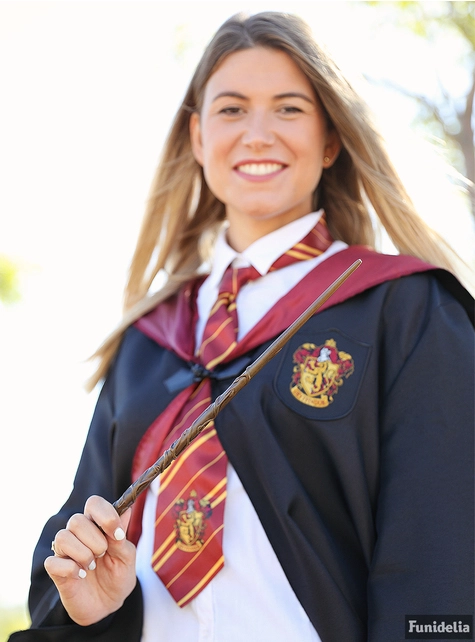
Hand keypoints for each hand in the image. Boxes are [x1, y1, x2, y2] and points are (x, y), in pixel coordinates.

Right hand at [44, 495, 136, 625]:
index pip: (93, 503)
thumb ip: (122, 537)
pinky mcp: (56, 570)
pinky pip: (53, 562)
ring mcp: (65, 551)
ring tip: (92, 566)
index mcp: (97, 525)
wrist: (108, 605)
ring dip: (83, 554)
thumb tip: (126, 510)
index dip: (105, 515)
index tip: (118, 534)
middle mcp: (78, 534)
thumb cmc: (118, 576)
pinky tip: (81, 576)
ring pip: (63, 537)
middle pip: (76, 520)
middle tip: (103, 554)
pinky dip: (70, 569)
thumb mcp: (127, 558)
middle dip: (96, 540)